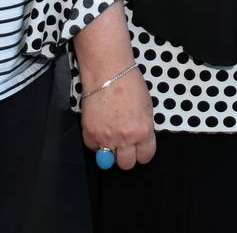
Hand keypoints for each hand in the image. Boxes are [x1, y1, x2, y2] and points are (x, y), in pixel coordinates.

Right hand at [72, 3, 156, 170]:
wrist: (108, 72)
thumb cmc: (130, 85)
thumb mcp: (146, 108)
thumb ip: (143, 128)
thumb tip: (139, 142)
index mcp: (143, 131)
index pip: (145, 157)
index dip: (143, 153)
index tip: (140, 150)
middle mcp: (125, 138)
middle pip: (126, 164)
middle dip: (127, 157)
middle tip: (125, 147)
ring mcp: (106, 137)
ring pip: (107, 161)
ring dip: (110, 152)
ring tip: (111, 139)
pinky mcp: (89, 134)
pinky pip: (93, 148)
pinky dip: (96, 142)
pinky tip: (100, 129)